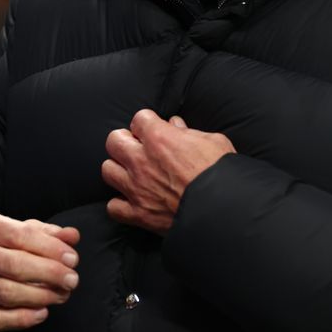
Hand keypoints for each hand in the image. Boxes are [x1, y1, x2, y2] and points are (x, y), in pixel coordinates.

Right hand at [0, 213, 79, 331]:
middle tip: (72, 280)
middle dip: (50, 273)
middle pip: (15, 265)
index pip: (21, 235)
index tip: (73, 259)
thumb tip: (73, 235)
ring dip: (40, 296)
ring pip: (7, 292)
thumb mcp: (22, 232)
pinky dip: (23, 318)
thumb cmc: (3, 247)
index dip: (50, 248)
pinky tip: (43, 313)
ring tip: (62, 295)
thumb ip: (48, 234)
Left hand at [102, 109, 234, 234]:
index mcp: (160, 138)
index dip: (147, 123)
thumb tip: (176, 125)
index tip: (153, 129)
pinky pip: (113, 206)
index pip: (138, 119)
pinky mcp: (138, 213)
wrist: (223, 210)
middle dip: (124, 141)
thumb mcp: (213, 142)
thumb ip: (189, 132)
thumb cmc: (221, 174)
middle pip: (114, 141)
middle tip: (136, 147)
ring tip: (131, 172)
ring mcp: (136, 188)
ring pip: (108, 170)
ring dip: (119, 169)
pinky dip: (120, 203)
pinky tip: (132, 200)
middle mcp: (141, 161)